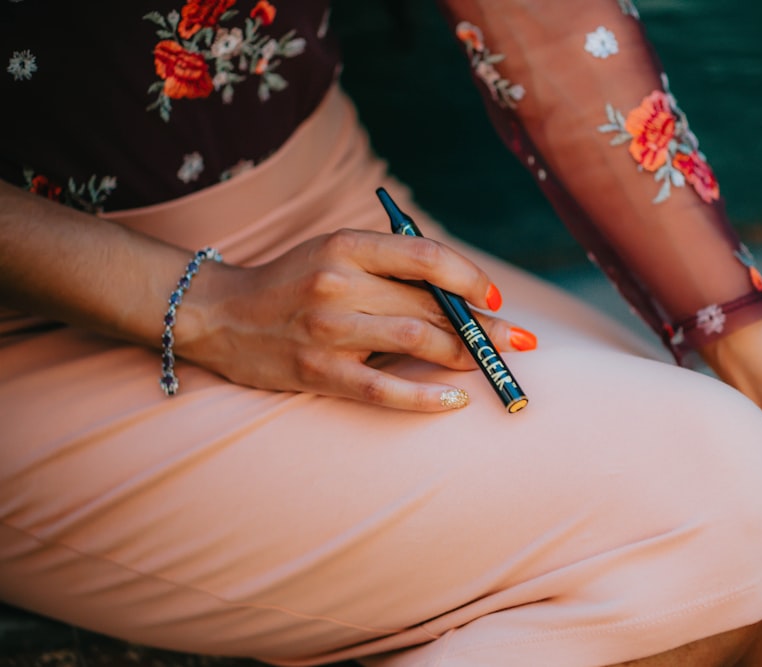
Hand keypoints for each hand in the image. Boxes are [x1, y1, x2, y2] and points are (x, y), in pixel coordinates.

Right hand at [178, 229, 534, 410]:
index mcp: (345, 245)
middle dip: (483, 325)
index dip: (470, 277)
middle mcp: (338, 283)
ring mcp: (327, 330)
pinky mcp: (317, 372)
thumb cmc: (292, 281)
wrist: (219, 315)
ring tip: (489, 365)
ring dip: (463, 356)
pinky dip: (425, 396)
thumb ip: (390, 265)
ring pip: (417, 342)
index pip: (426, 255)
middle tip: (518, 339)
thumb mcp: (335, 252)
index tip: (495, 297)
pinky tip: (454, 400)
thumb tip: (462, 292)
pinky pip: (383, 389)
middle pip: (430, 305)